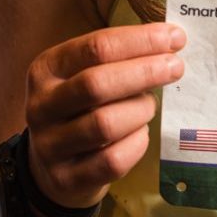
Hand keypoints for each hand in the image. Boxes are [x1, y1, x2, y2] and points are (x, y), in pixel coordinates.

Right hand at [24, 22, 184, 209]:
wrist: (53, 168)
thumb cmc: (81, 109)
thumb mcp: (84, 76)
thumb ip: (117, 59)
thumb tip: (170, 40)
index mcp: (46, 70)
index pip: (95, 48)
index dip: (139, 41)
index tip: (174, 37)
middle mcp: (40, 106)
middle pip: (96, 84)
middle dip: (144, 72)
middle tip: (175, 67)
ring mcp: (49, 146)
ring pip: (105, 124)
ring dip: (139, 111)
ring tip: (150, 106)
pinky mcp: (66, 179)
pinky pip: (112, 161)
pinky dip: (136, 144)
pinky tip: (140, 134)